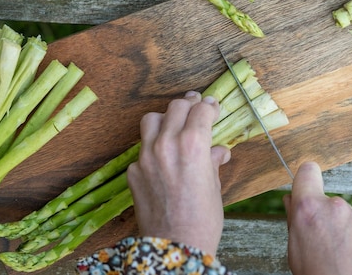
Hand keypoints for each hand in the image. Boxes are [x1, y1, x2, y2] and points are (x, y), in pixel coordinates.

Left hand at [127, 91, 230, 255]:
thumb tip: (219, 151)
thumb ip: (212, 161)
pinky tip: (163, 158)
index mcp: (192, 144)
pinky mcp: (133, 171)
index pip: (201, 111)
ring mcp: (146, 156)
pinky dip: (154, 147)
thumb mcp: (214, 186)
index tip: (213, 107)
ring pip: (152, 119)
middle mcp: (166, 144)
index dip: (210, 106)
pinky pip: (142, 148)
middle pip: (176, 107)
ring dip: (166, 118)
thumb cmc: (202, 219)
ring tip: (175, 124)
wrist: (174, 246)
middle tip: (197, 107)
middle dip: (190, 105)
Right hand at [283, 162, 351, 274]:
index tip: (307, 184)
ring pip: (347, 218)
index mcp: (308, 208)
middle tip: (321, 242)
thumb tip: (292, 200)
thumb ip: (294, 220)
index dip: (306, 178)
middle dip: (325, 217)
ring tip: (337, 257)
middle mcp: (334, 207)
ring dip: (343, 232)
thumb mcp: (294, 248)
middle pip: (328, 201)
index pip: (307, 171)